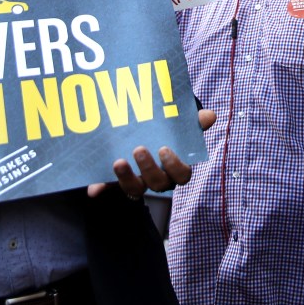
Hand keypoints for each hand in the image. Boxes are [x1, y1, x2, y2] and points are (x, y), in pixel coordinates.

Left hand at [88, 109, 216, 198]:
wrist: (146, 134)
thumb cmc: (168, 132)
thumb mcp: (180, 126)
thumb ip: (194, 122)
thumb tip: (211, 115)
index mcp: (176, 168)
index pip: (182, 175)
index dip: (174, 165)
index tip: (165, 149)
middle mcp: (158, 179)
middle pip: (158, 184)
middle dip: (148, 168)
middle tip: (139, 149)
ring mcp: (138, 182)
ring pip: (135, 189)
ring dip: (126, 178)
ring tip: (118, 161)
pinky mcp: (117, 181)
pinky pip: (109, 189)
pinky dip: (101, 188)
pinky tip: (93, 188)